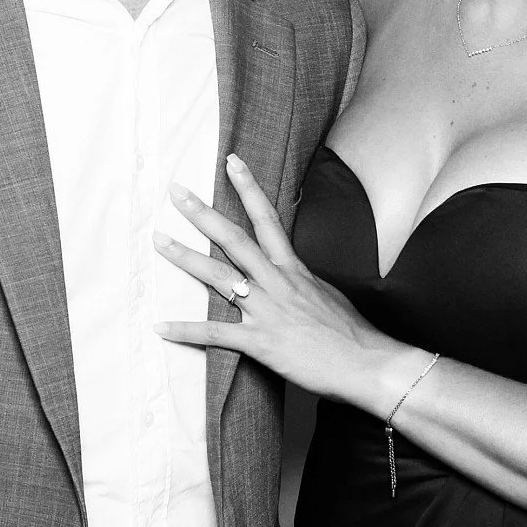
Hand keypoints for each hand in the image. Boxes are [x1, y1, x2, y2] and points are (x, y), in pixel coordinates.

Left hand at [155, 155, 416, 413]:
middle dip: (202, 213)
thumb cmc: (353, 333)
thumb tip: (290, 279)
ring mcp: (266, 310)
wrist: (368, 363)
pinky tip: (160, 327)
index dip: (248, 188)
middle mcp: (276, 282)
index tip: (231, 163)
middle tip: (175, 192)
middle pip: (233, 239)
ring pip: (218, 278)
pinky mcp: (260, 342)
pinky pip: (215, 334)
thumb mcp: (328, 295)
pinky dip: (185, 331)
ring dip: (185, 258)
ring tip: (159, 240)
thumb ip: (303, 283)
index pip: (267, 218)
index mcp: (293, 269)